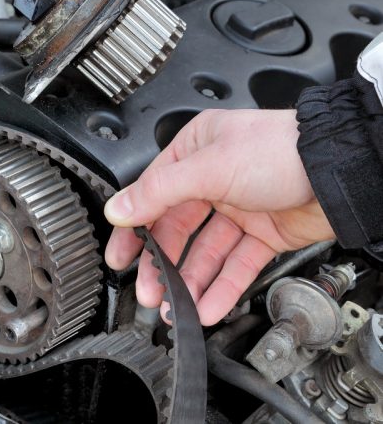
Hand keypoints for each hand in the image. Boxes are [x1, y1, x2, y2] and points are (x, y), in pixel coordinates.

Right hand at [104, 109, 334, 325]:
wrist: (338, 169)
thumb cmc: (279, 149)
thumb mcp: (209, 166)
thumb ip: (159, 191)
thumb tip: (119, 208)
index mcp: (195, 152)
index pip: (152, 194)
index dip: (134, 227)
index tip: (120, 255)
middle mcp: (213, 178)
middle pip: (177, 228)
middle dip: (162, 263)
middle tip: (149, 291)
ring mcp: (238, 207)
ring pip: (206, 252)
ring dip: (191, 281)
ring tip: (179, 307)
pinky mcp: (261, 233)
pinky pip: (236, 264)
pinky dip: (222, 286)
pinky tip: (208, 305)